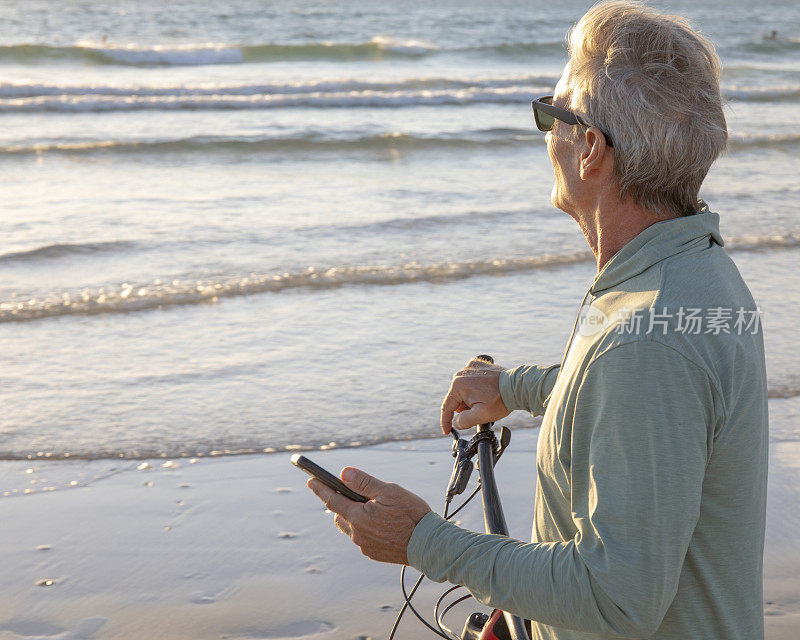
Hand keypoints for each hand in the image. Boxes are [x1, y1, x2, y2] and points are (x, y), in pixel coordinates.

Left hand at [307, 467, 430, 564]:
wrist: (428, 544)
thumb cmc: (410, 514)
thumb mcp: (388, 491)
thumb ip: (364, 482)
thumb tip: (344, 473)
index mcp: (358, 517)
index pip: (332, 500)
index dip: (320, 489)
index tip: (311, 481)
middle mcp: (357, 534)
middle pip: (340, 515)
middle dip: (341, 503)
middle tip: (352, 492)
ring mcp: (364, 545)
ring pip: (351, 527)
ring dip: (353, 516)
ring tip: (371, 508)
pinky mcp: (373, 553)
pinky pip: (362, 537)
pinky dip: (365, 527)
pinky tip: (381, 522)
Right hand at [440, 357, 509, 433]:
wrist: (517, 386)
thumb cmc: (500, 400)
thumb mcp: (481, 416)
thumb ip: (464, 421)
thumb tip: (455, 422)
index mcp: (458, 385)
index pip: (447, 406)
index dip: (445, 421)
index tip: (446, 431)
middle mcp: (461, 373)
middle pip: (456, 398)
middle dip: (463, 408)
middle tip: (478, 412)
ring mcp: (470, 367)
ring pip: (463, 389)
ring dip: (469, 398)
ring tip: (485, 402)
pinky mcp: (478, 365)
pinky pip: (470, 380)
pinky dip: (474, 388)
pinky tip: (485, 393)